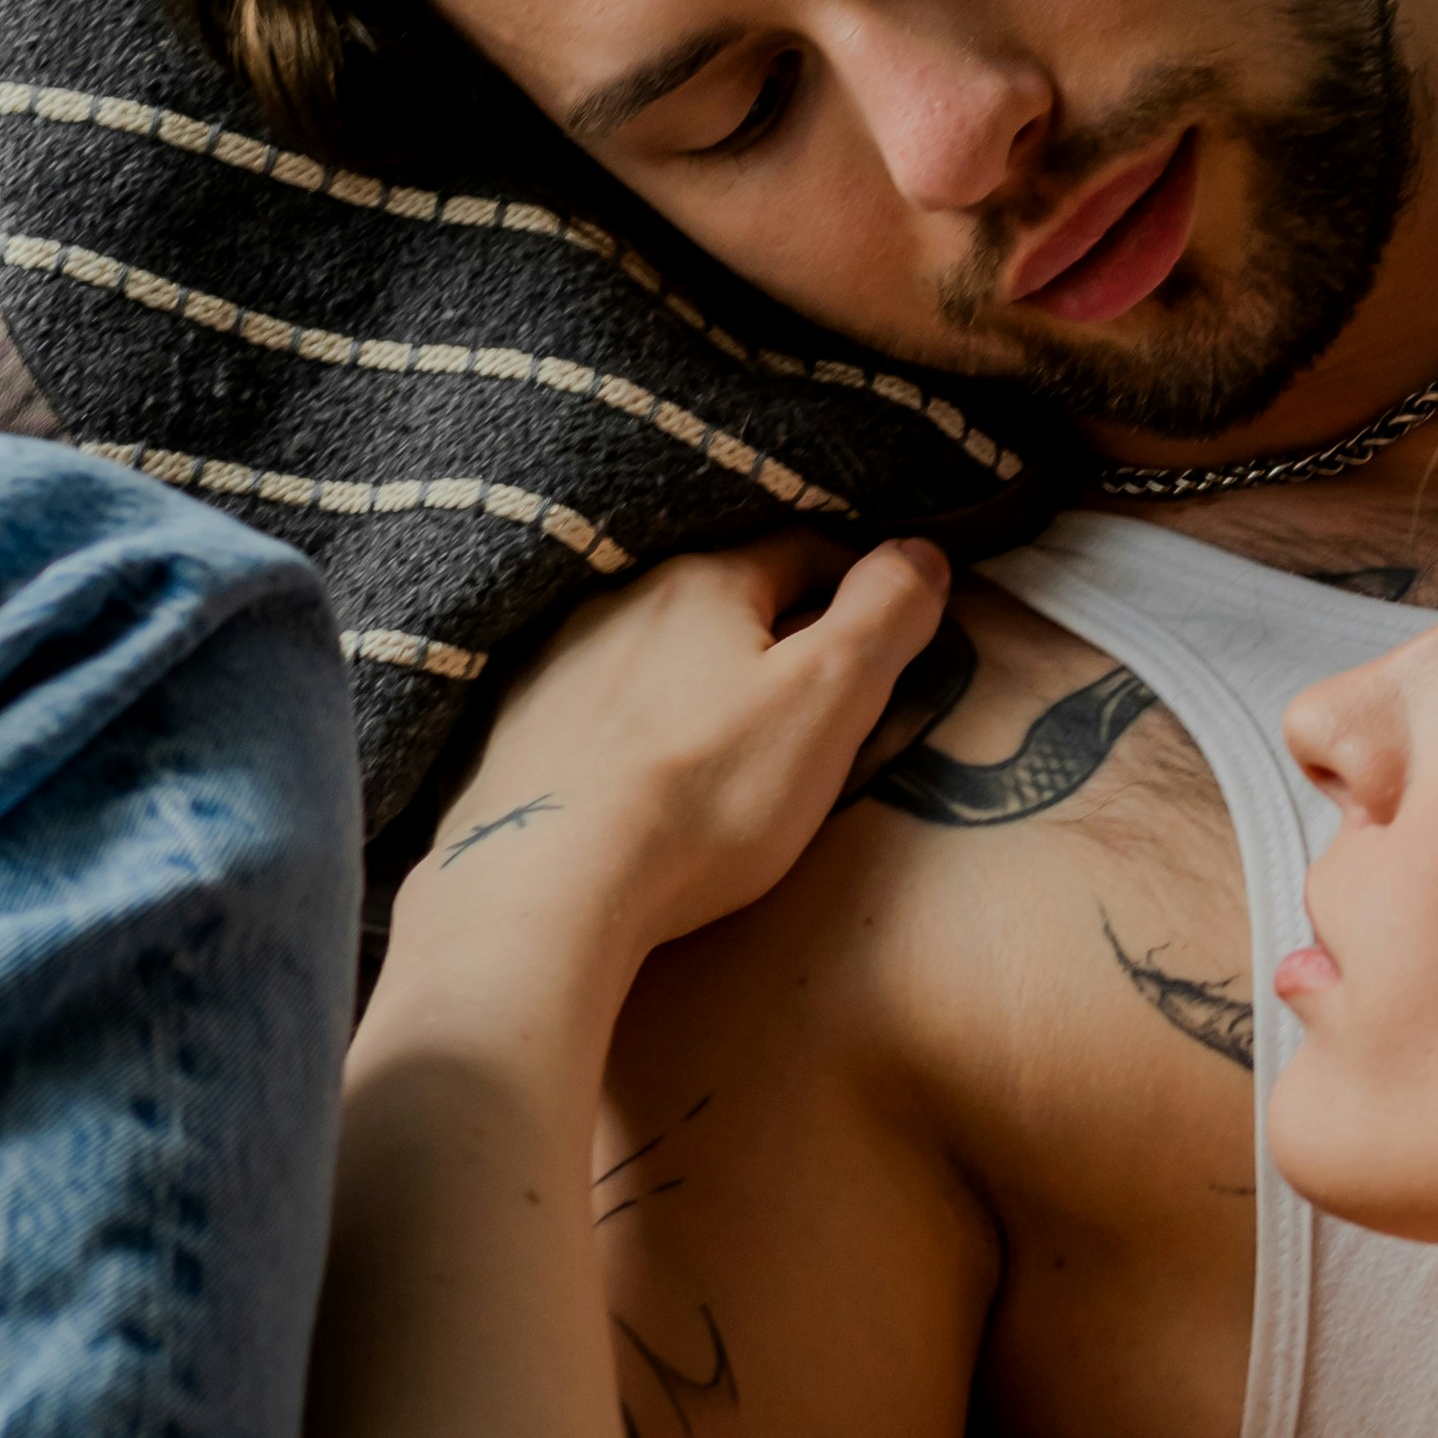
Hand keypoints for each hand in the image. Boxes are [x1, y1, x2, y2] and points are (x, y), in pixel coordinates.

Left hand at [396, 533, 953, 981]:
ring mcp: (555, 664)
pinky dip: (634, 726)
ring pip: (654, 652)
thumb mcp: (829, 696)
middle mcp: (619, 601)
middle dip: (772, 634)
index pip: (801, 550)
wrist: (552, 887)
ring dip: (695, 678)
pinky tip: (643, 774)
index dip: (855, 584)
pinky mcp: (516, 730)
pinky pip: (596, 708)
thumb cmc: (707, 792)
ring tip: (726, 739)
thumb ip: (884, 615)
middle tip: (814, 697)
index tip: (884, 632)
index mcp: (702, 581)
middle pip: (722, 600)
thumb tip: (921, 551)